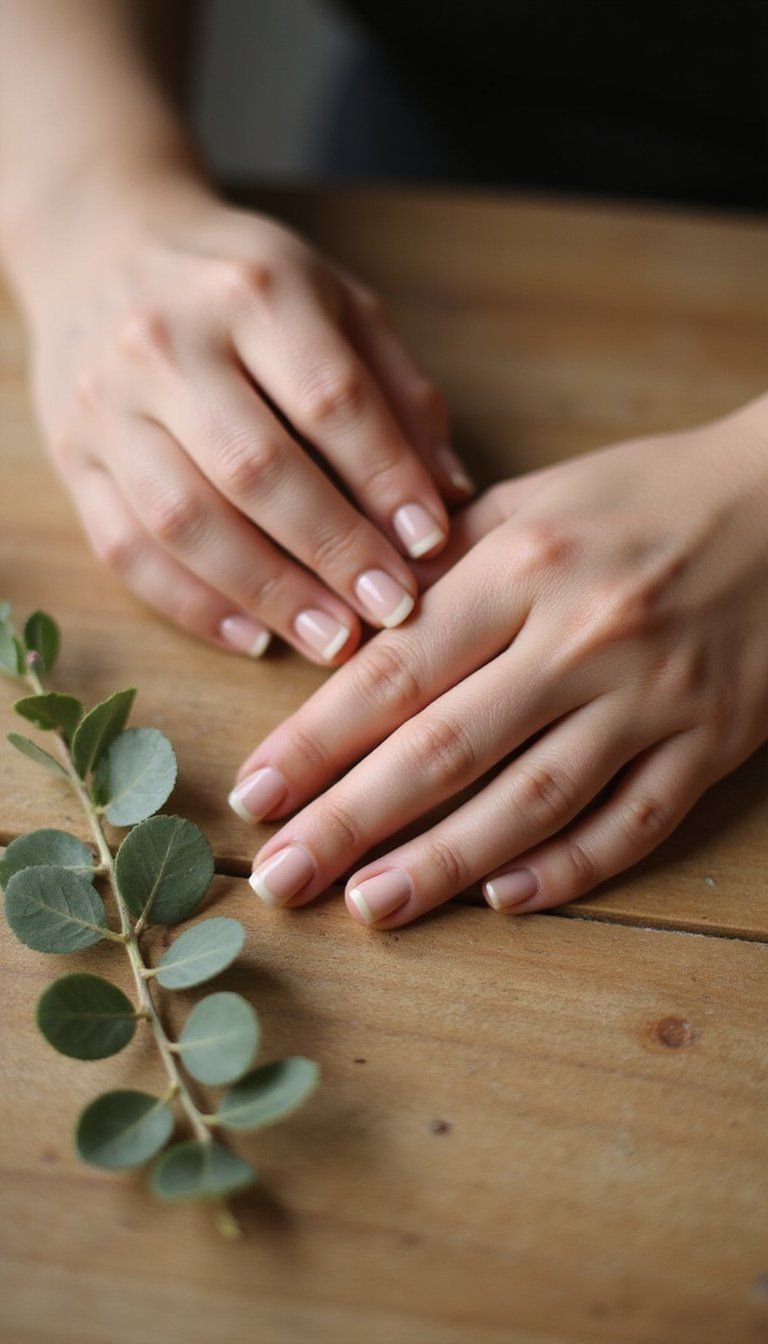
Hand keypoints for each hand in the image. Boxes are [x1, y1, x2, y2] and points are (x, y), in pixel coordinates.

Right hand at [23, 183, 470, 660]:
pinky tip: (254, 636)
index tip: (429, 545)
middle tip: (389, 609)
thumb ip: (398, 390)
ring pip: (184, 520)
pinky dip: (193, 605)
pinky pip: (126, 548)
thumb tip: (452, 494)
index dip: (386, 481)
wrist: (104, 250)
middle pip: (255, 468)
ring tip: (332, 641)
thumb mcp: (335, 301)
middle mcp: (167, 342)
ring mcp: (108, 404)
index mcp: (252, 290)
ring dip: (267, 592)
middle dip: (332, 550)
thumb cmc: (243, 287)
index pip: (331, 400)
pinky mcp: (73, 458)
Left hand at [231, 398, 767, 924]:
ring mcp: (655, 695)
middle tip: (281, 879)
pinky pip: (637, 821)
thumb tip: (347, 626)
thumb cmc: (644, 498)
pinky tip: (503, 901)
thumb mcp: (535, 499)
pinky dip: (570, 867)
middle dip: (351, 820)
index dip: (317, 739)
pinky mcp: (714, 740)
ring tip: (369, 907)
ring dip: (445, 861)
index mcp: (525, 563)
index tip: (255, 794)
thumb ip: (443, 565)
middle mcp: (583, 633)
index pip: (397, 667)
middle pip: (447, 746)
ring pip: (535, 798)